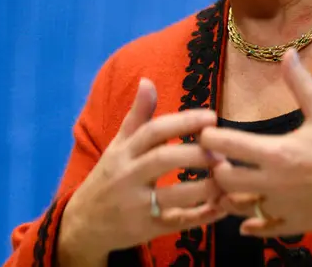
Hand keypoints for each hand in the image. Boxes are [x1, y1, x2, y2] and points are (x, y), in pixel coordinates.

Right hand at [58, 78, 226, 264]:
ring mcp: (136, 205)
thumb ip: (137, 116)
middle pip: (163, 160)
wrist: (83, 224)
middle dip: (196, 154)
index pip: (153, 131)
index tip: (211, 117)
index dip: (183, 122)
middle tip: (223, 152)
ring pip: (173, 196)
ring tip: (228, 178)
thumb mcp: (118, 145)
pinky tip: (222, 207)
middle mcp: (128, 176)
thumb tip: (147, 81)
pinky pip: (177, 223)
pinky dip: (202, 216)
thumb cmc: (109, 177)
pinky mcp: (146, 229)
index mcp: (124, 152)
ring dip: (204, 187)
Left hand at [199, 49, 311, 237]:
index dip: (209, 138)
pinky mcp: (295, 225)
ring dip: (230, 197)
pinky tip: (249, 216)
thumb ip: (300, 83)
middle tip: (220, 158)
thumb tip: (286, 53)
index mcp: (278, 152)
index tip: (209, 133)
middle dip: (216, 169)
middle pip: (224, 181)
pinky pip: (262, 229)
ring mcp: (284, 207)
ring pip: (238, 209)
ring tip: (234, 183)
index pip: (225, 146)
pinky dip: (251, 224)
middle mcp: (274, 183)